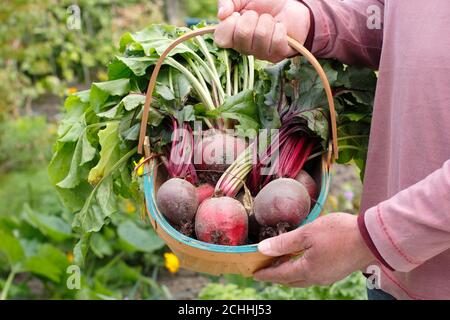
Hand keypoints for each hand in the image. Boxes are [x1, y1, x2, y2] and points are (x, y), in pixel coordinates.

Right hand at [215, 0, 309, 61]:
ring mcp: (260, 54)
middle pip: (242, 34)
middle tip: (257, 16)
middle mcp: (244, 49)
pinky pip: (276, 40)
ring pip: (261, 35)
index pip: (221, 39)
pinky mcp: (277, 55)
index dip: (229, 24)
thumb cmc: (263, 3)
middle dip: (252, 17)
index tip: (237, 14)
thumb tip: (222, 14)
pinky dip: (279, 28)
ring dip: (267, 21)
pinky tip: (279, 28)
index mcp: (231, 37)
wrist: (289, 5)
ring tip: (269, 21)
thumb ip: (227, 1)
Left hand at [253, 213, 374, 286]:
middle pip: (290, 280)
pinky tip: (302, 260)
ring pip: (302, 279)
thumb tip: (262, 249)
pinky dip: (301, 270)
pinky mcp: (336, 272)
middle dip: (276, 275)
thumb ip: (284, 242)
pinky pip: (313, 275)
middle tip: (264, 268)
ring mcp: (328, 276)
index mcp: (307, 270)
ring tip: (280, 263)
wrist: (371, 239)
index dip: (266, 274)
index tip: (254, 274)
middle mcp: (316, 278)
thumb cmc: (338, 233)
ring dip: (289, 273)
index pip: (280, 274)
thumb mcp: (307, 234)